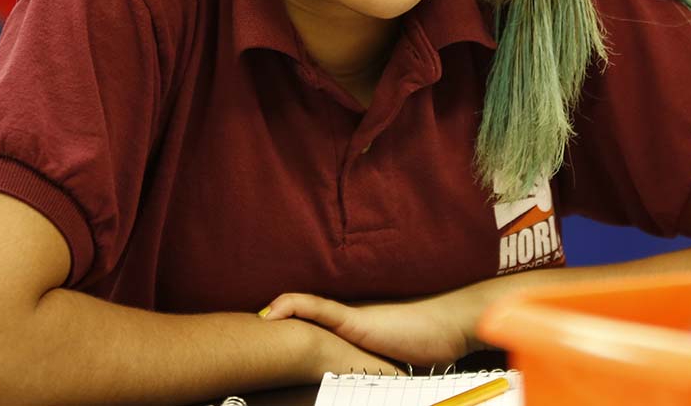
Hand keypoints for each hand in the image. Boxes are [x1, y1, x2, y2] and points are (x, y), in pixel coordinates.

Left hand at [263, 292, 473, 367]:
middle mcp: (344, 320)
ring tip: (248, 322)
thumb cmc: (426, 345)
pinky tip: (271, 311)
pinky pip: (318, 308)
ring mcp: (348, 318)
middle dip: (270, 324)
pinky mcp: (354, 319)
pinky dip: (294, 306)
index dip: (283, 327)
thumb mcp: (389, 364)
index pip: (309, 324)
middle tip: (241, 336)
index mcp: (348, 330)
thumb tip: (358, 385)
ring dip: (274, 314)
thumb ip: (368, 370)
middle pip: (299, 318)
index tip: (258, 338)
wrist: (449, 325)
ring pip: (301, 310)